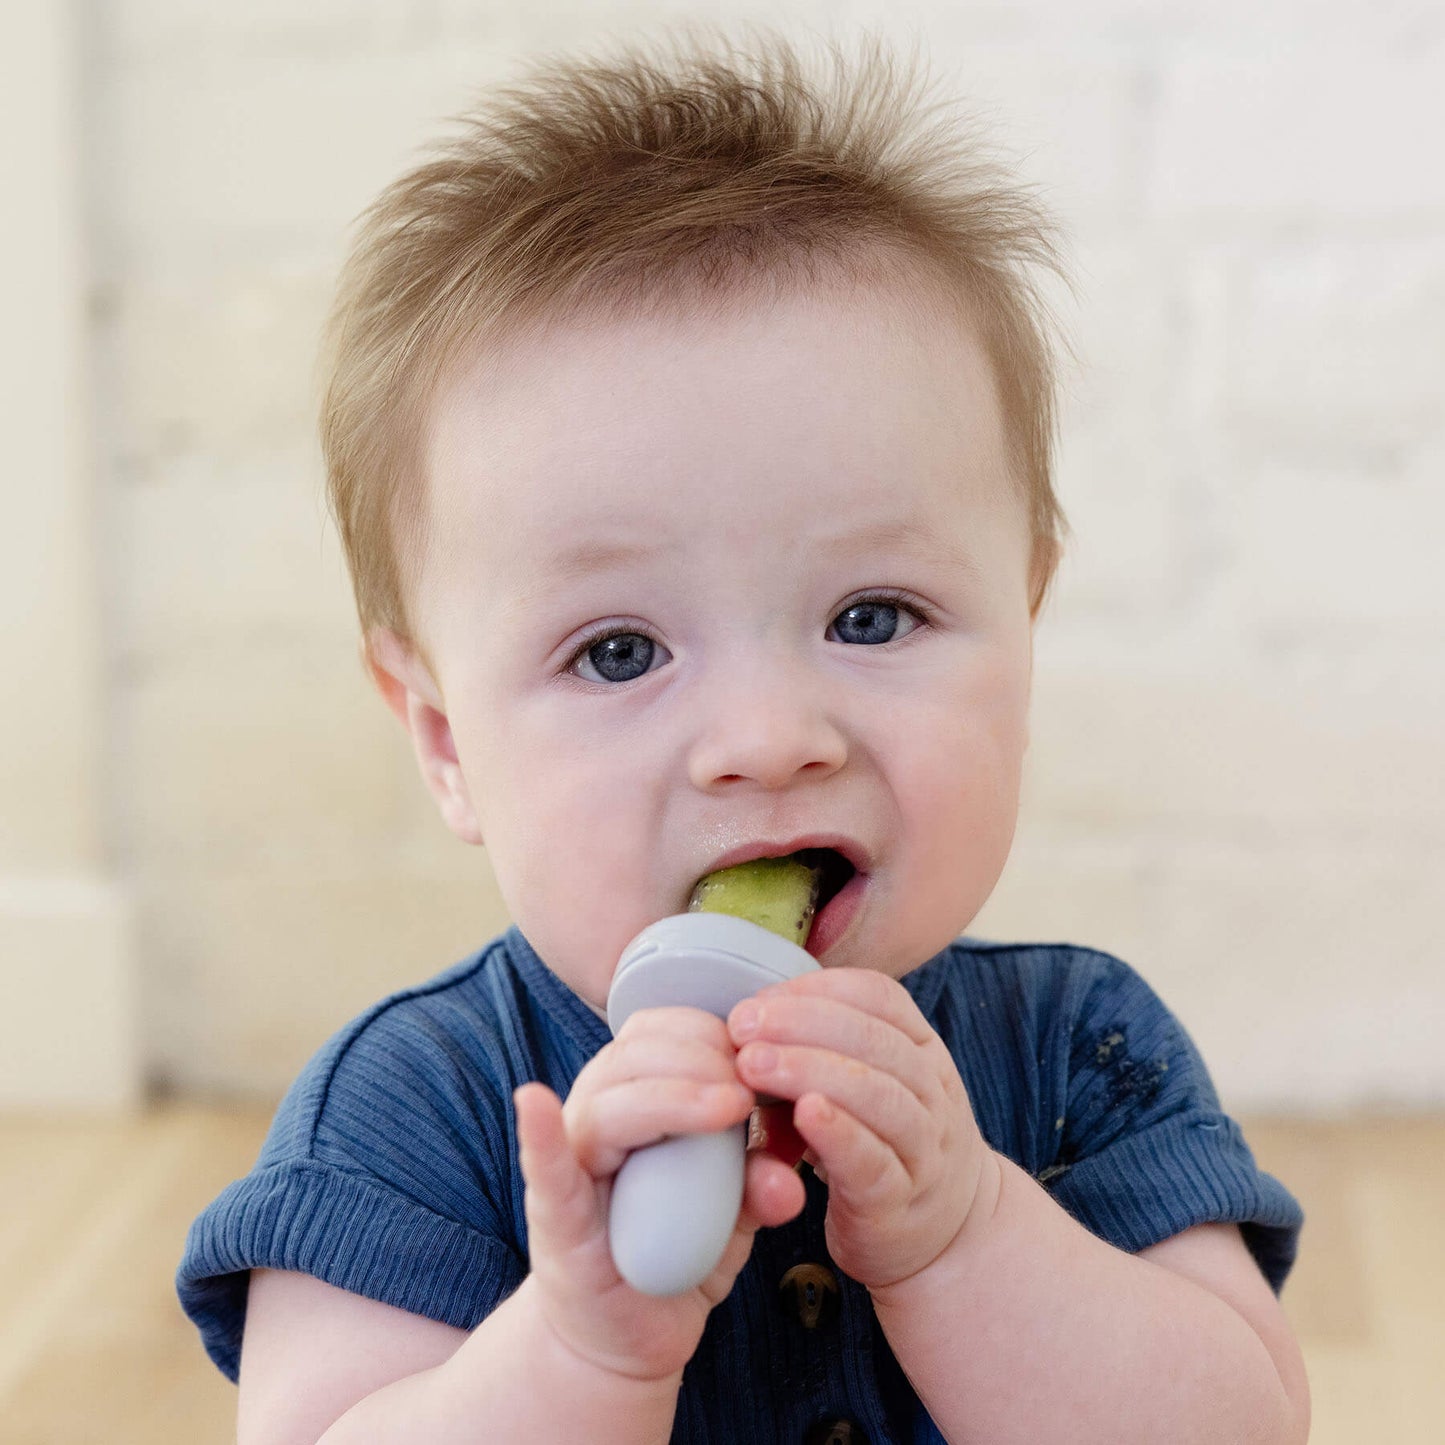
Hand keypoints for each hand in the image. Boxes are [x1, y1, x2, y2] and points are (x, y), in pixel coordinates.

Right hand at [514, 1007, 805, 1383]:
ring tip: (726, 1108)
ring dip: (670, 1095)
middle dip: (701, 1059)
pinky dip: (541, 1136)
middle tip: (749, 1093)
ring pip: (608, 1101)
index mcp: (635, 1096)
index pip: (663, 1032)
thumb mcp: (734, 1216)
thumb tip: (789, 1180)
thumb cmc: (679, 1255)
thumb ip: (759, 1190)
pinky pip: (545, 1169)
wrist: (628, 1335)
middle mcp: (596, 1116)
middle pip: (636, 1055)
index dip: (711, 1032)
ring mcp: (572, 1164)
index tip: (758, 1058)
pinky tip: (535, 1103)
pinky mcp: (554, 1218)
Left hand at [727, 968, 991, 1291]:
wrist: (945, 1234)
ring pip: (878, 1093)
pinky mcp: (899, 1200)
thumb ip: (819, 1050)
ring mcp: (924, 1146)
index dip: (815, 990)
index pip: (877, 995)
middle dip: (799, 1023)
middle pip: (873, 1038)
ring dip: (808, 1069)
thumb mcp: (861, 1084)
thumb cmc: (880, 1144)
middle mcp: (932, 1089)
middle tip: (742, 1026)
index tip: (758, 1000)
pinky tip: (802, 1113)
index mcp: (920, 1048)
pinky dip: (837, 1132)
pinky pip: (872, 1159)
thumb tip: (745, 1021)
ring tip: (752, 1065)